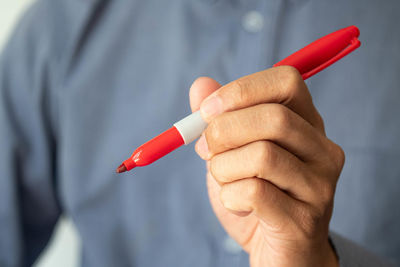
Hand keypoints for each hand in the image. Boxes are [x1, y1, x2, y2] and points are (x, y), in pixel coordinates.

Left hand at [189, 67, 343, 266]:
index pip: (286, 82)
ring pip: (262, 155)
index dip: (241, 90)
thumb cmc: (255, 195)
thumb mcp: (232, 151)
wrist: (278, 251)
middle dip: (223, 131)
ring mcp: (319, 185)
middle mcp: (322, 150)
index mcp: (307, 123)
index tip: (206, 110)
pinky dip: (229, 197)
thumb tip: (200, 84)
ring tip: (223, 181)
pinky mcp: (304, 219)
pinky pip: (254, 193)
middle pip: (273, 118)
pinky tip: (236, 205)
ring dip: (223, 168)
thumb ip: (219, 117)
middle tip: (205, 150)